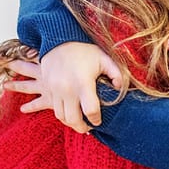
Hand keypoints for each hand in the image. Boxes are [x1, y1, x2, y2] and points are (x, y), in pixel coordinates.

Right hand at [6, 42, 121, 132]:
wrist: (59, 40)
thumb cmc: (85, 50)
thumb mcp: (103, 58)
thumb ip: (116, 73)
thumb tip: (120, 88)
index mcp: (83, 82)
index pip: (90, 110)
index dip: (96, 119)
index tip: (99, 120)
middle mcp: (67, 88)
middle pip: (73, 119)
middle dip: (82, 127)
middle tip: (89, 128)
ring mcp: (55, 89)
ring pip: (61, 116)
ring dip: (70, 123)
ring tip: (79, 123)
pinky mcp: (48, 88)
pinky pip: (53, 108)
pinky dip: (62, 115)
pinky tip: (70, 115)